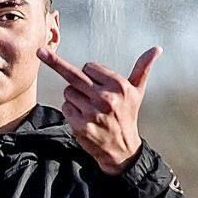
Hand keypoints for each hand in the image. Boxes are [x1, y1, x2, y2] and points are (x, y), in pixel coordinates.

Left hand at [38, 44, 158, 173]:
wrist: (123, 149)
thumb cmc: (127, 116)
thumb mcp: (137, 91)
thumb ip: (143, 68)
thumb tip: (156, 48)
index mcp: (119, 86)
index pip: (89, 67)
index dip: (90, 73)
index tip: (96, 82)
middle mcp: (106, 98)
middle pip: (73, 76)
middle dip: (56, 64)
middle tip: (41, 52)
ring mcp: (92, 112)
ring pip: (68, 92)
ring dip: (74, 98)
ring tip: (89, 108)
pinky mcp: (81, 125)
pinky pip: (65, 108)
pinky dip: (71, 111)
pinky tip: (84, 119)